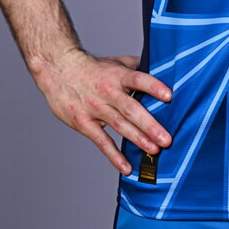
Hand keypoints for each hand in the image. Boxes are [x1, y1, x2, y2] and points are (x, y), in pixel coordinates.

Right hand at [32, 49, 172, 174]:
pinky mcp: (83, 122)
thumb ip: (138, 66)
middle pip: (131, 109)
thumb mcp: (116, 61)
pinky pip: (101, 141)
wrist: (58, 69)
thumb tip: (163, 67)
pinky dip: (114, 155)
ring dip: (138, 140)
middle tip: (167, 139)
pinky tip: (127, 167)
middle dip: (150, 125)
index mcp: (118, 75)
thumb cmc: (93, 68)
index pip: (138, 79)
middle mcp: (108, 92)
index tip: (169, 96)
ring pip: (119, 126)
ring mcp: (95, 108)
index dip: (153, 87)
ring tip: (154, 151)